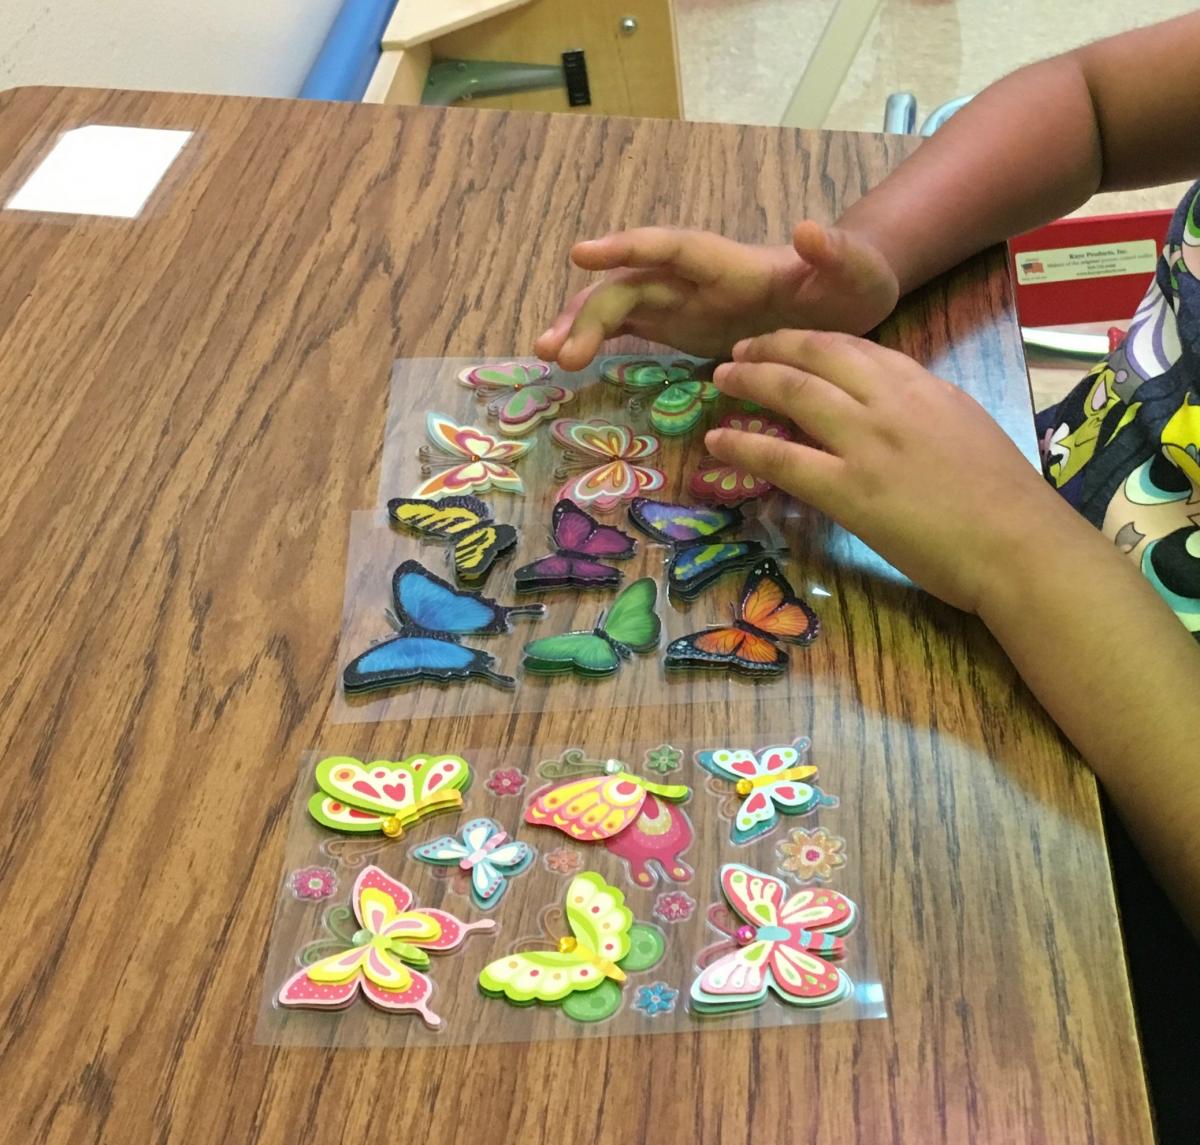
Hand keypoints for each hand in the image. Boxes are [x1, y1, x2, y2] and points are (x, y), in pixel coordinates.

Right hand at [534, 222, 898, 370]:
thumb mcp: (856, 275)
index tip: (582, 254)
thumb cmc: (851, 284)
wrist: (847, 301)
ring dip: (583, 327)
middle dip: (591, 311)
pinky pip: (630, 328)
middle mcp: (697, 278)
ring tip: (550, 356)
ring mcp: (684, 301)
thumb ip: (835, 256)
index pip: (672, 249)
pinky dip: (598, 341)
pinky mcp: (681, 325)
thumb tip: (809, 230)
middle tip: (555, 349)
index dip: (629, 249)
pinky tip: (569, 360)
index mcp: (732, 263)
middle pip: (632, 283)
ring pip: (621, 305)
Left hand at [708, 330, 1082, 612]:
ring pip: (793, 393)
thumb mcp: (964, 428)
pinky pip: (782, 459)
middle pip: (815, 355)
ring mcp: (867, 443)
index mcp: (921, 385)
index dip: (808, 341)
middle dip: (771, 347)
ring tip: (720, 380)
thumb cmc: (1003, 499)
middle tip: (739, 353)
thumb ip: (919, 410)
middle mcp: (890, 401)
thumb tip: (884, 408)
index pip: (853, 347)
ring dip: (750, 380)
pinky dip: (743, 446)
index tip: (783, 343)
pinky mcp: (849, 490)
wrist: (1020, 545)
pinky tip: (716, 443)